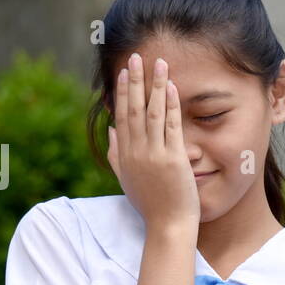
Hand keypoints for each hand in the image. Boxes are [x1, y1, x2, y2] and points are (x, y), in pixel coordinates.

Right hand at [107, 53, 200, 228]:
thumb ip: (116, 154)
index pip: (122, 117)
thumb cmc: (151, 205)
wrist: (167, 226)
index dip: (122, 93)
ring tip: (159, 63)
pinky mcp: (173, 160)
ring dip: (155, 86)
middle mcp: (136, 152)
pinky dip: (170, 105)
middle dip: (135, 81)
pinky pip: (170, 127)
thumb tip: (111, 130)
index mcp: (125, 155)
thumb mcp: (127, 179)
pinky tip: (172, 88)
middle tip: (136, 58)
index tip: (124, 73)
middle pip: (133, 109)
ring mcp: (154, 155)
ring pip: (151, 113)